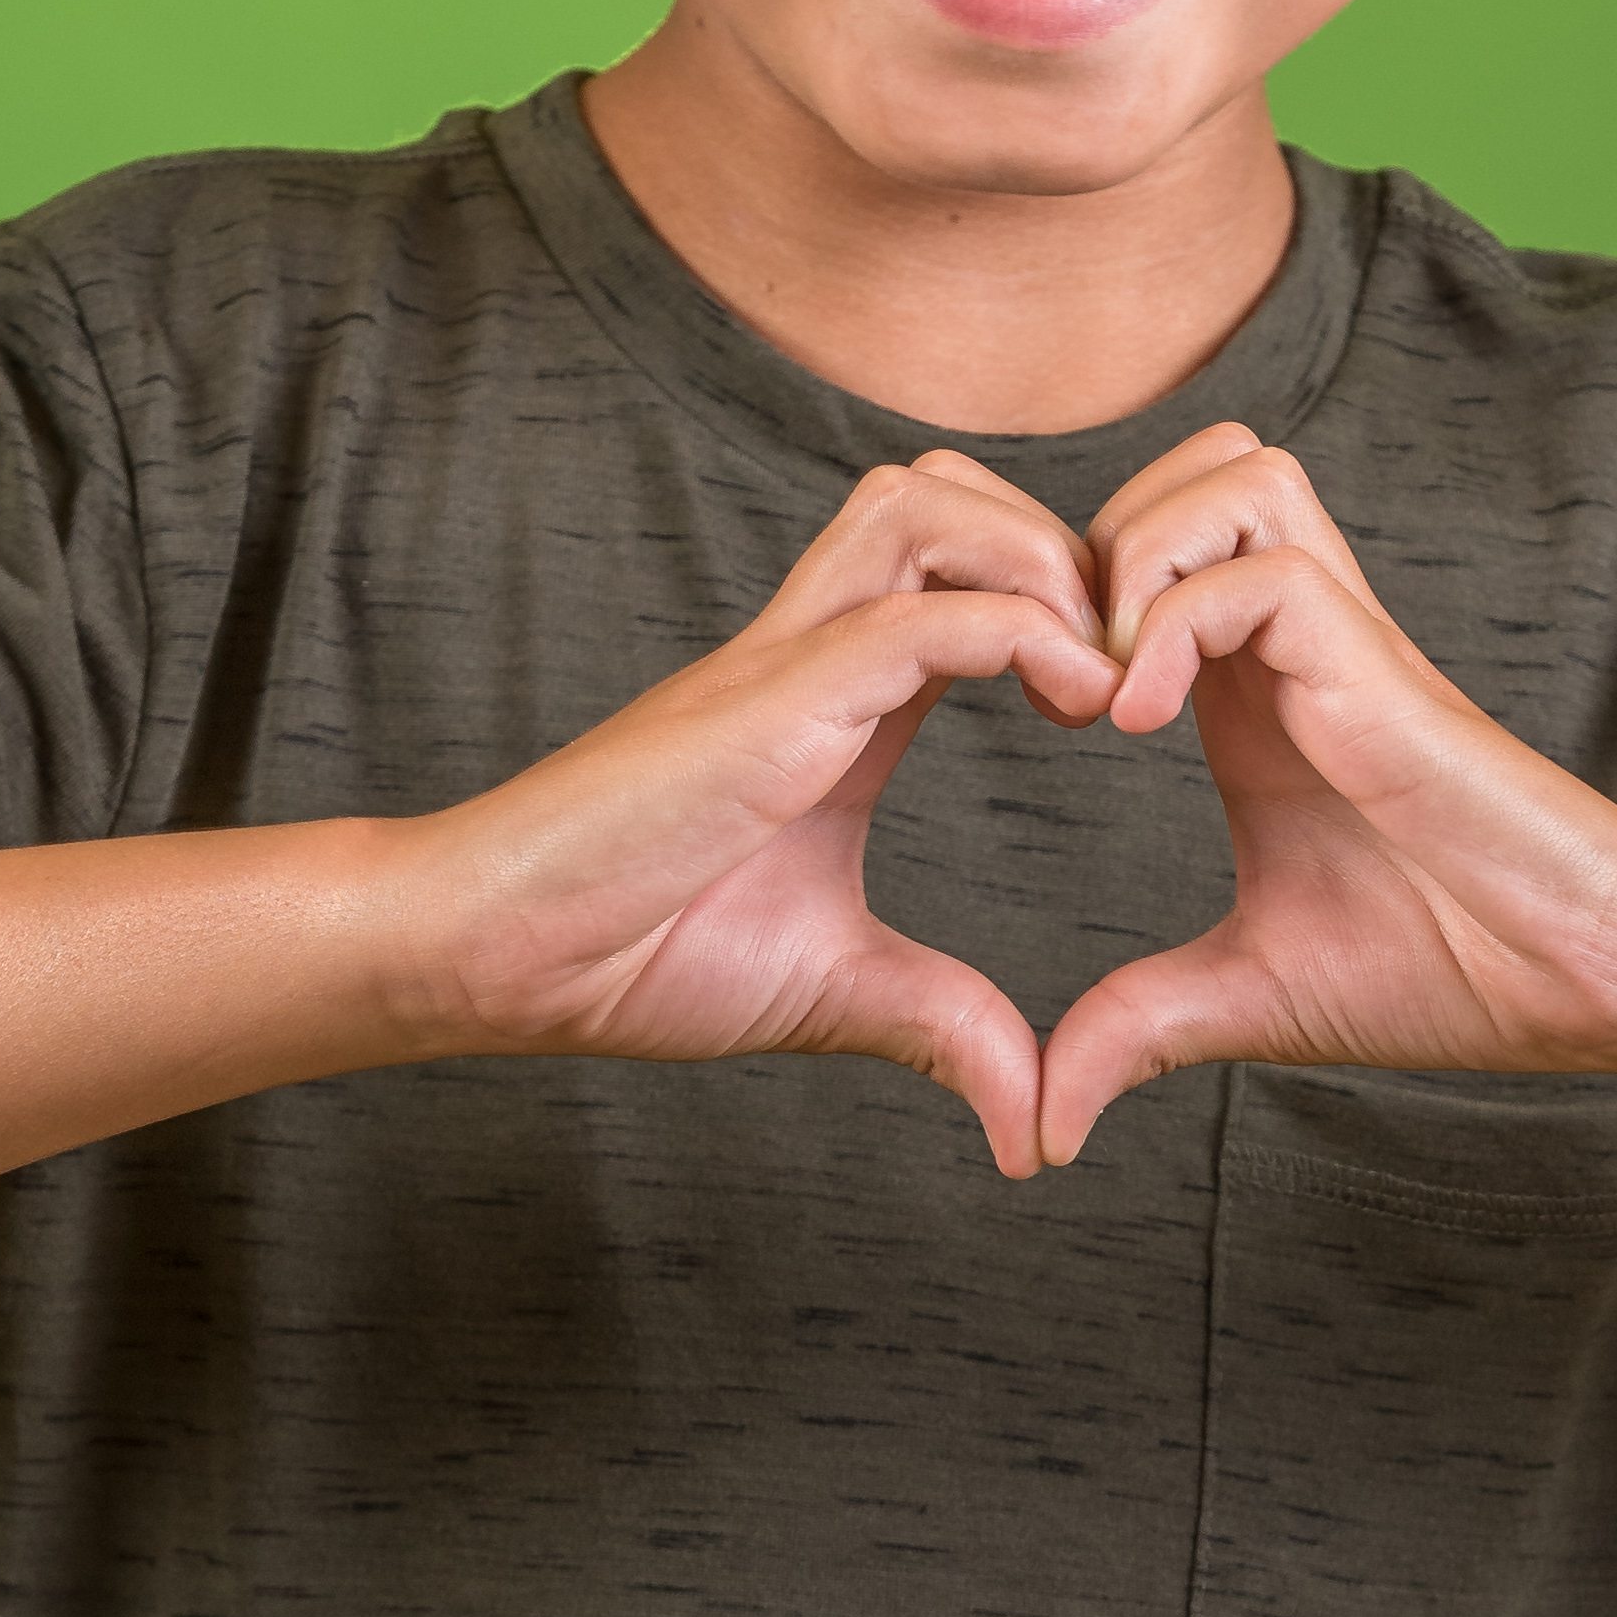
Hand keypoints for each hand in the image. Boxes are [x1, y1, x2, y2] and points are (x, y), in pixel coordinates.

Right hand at [430, 452, 1119, 1177]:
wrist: (499, 955)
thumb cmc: (632, 955)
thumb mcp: (834, 989)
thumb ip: (941, 1027)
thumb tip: (1034, 1124)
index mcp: (834, 699)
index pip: (956, 573)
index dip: (1055, 603)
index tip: (1116, 704)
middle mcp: (811, 650)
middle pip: (945, 492)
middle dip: (1057, 545)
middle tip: (1115, 664)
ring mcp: (787, 661)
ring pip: (928, 505)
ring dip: (1038, 560)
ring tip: (1092, 670)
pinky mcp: (774, 698)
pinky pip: (922, 613)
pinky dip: (1023, 630)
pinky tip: (1074, 703)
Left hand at [1036, 428, 1616, 1164]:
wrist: (1580, 983)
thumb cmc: (1447, 972)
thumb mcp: (1245, 997)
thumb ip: (1136, 1028)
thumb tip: (1039, 1124)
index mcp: (1253, 691)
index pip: (1150, 543)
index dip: (1069, 592)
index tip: (1039, 709)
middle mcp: (1295, 642)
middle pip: (1189, 465)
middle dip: (1091, 539)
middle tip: (1058, 673)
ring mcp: (1343, 642)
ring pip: (1231, 471)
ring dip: (1140, 555)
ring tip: (1104, 686)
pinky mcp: (1380, 669)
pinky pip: (1263, 572)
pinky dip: (1177, 625)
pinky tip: (1143, 726)